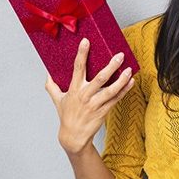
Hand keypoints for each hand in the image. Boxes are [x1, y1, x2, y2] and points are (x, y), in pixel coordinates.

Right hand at [45, 38, 134, 154]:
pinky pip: (116, 99)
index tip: (86, 41)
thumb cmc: (66, 116)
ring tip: (129, 69)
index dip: (82, 54)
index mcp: (74, 89)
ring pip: (111, 90)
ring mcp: (95, 104)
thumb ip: (52, 86)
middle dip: (111, 65)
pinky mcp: (104, 111)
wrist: (73, 136)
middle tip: (119, 55)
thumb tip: (48, 74)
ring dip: (121, 79)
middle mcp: (85, 95)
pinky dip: (125, 90)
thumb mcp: (57, 100)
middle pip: (100, 78)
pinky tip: (131, 82)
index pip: (78, 68)